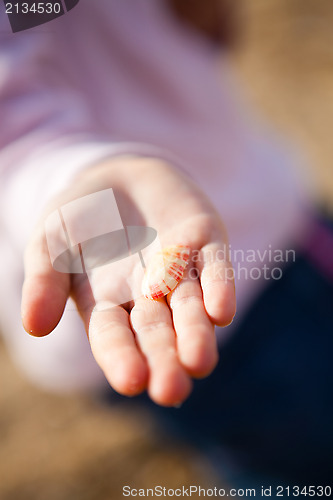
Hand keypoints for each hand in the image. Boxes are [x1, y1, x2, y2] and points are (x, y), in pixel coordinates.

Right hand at [22, 156, 235, 405]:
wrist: (116, 177)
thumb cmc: (79, 215)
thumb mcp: (50, 242)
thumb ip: (44, 281)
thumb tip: (35, 326)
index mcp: (108, 304)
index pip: (114, 338)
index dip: (122, 358)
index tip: (132, 382)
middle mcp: (148, 296)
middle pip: (158, 332)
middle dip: (165, 359)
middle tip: (171, 391)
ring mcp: (179, 269)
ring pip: (191, 307)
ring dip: (196, 333)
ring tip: (200, 363)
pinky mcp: (204, 239)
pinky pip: (215, 267)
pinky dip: (219, 287)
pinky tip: (221, 311)